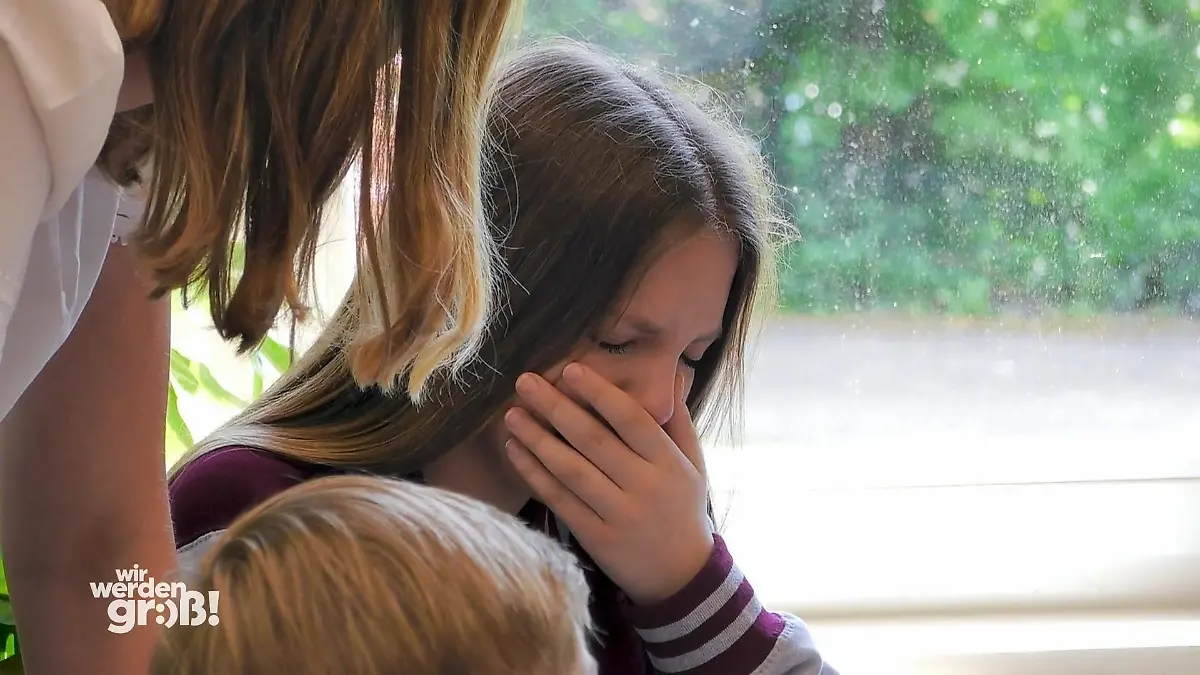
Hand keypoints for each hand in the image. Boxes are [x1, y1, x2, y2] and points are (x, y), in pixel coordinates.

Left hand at [503, 363, 713, 605]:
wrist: (681, 576)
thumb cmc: (683, 508)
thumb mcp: (693, 464)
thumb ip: (679, 421)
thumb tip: (674, 375)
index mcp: (668, 462)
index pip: (632, 420)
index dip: (600, 393)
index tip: (570, 369)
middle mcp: (644, 487)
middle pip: (594, 441)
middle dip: (556, 408)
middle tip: (525, 382)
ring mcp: (619, 515)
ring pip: (572, 471)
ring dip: (537, 440)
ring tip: (512, 415)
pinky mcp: (596, 538)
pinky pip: (560, 500)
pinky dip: (535, 474)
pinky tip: (516, 451)